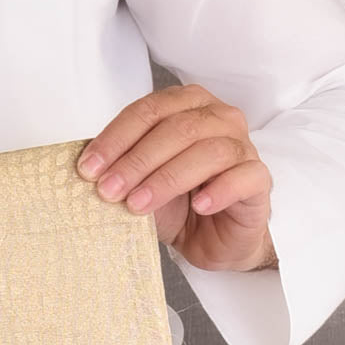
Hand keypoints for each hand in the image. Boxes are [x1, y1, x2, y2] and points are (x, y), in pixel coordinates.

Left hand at [76, 83, 275, 271]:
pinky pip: (244, 177)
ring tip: (137, 205)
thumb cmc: (178, 203)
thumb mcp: (139, 182)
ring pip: (208, 151)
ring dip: (166, 179)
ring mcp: (243, 146)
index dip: (115, 139)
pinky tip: (198, 206)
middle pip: (177, 128)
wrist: (213, 238)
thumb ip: (119, 168)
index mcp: (187, 106)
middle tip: (108, 191)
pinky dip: (219, 191)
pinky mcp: (259, 179)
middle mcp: (218, 118)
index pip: (148, 111)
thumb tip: (85, 168)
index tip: (87, 169)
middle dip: (136, 161)